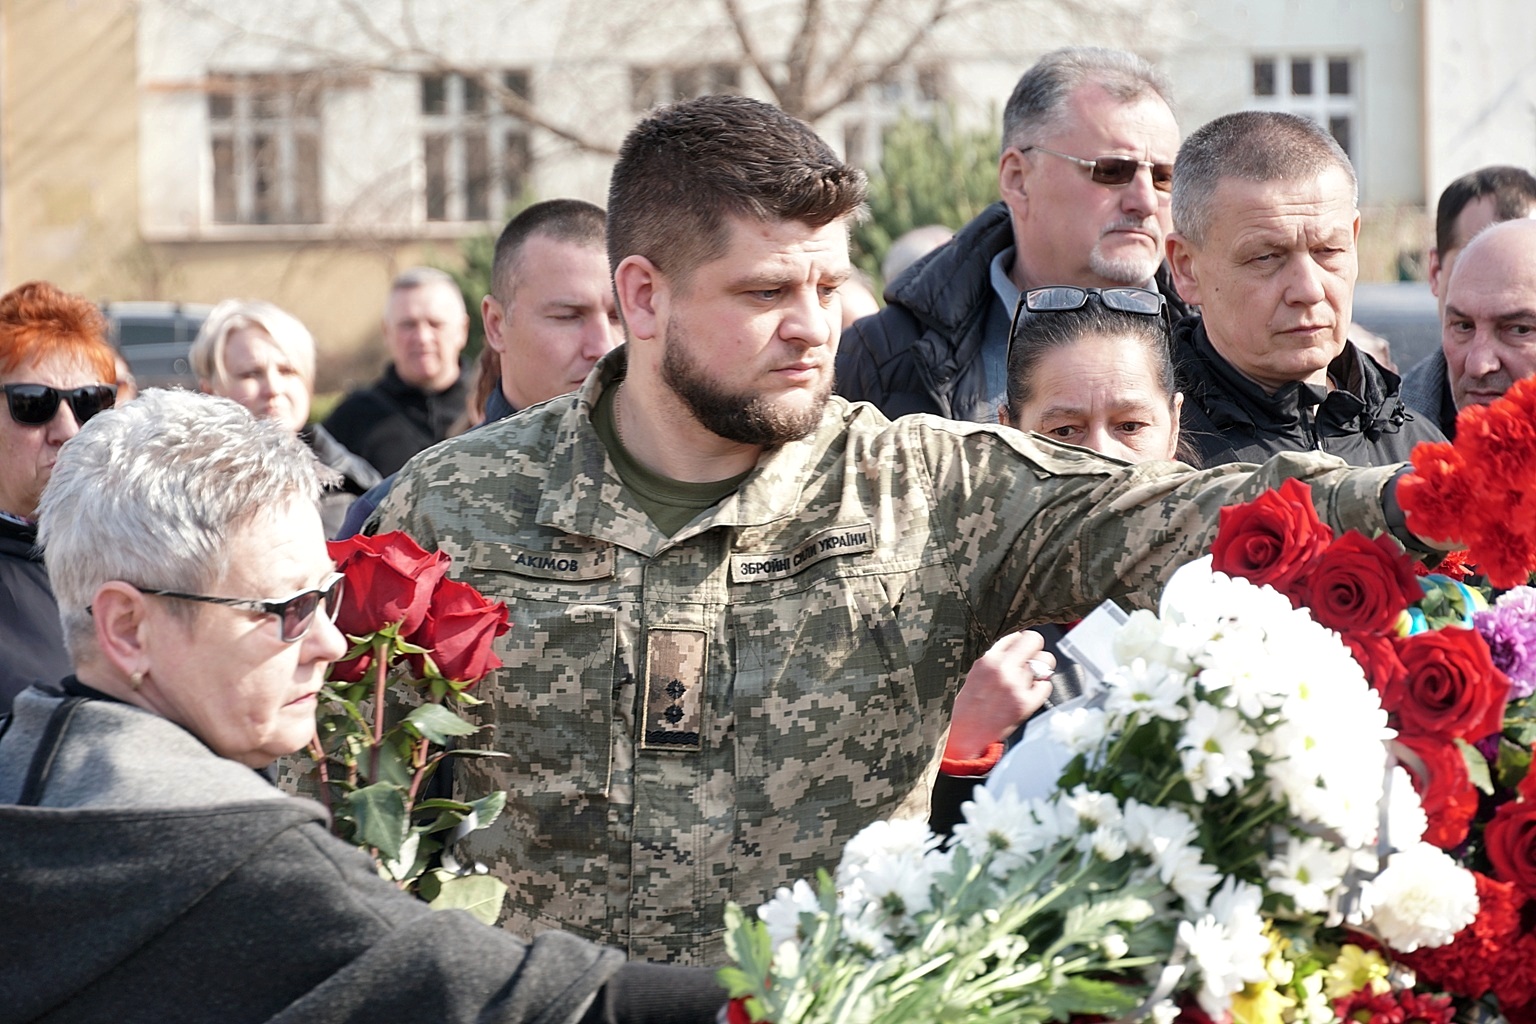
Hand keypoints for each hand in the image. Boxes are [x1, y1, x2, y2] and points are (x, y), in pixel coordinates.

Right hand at [944, 630, 1055, 761]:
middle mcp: (1001, 669)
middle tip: (1032, 660)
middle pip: (1034, 639)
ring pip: (1046, 661)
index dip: (1020, 643)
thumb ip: (996, 657)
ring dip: (1041, 668)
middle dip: (1035, 649)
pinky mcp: (1026, 703)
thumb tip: (1019, 645)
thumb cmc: (968, 706)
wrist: (964, 736)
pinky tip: (1028, 694)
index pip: (1015, 634)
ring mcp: (1015, 686)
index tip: (1020, 650)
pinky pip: (1047, 685)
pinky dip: (1041, 689)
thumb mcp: (975, 672)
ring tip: (1030, 679)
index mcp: (986, 659)